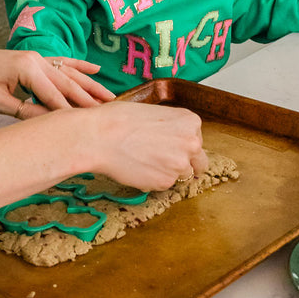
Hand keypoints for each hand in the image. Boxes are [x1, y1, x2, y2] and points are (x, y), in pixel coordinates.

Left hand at [0, 42, 114, 116]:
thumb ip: (25, 111)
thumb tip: (49, 123)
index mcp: (27, 69)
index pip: (55, 96)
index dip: (72, 113)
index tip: (90, 128)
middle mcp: (37, 60)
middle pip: (68, 84)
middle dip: (89, 100)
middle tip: (110, 114)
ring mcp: (38, 57)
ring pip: (69, 73)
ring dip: (90, 86)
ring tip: (110, 97)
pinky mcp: (35, 58)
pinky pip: (62, 62)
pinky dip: (79, 66)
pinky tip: (94, 70)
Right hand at [85, 101, 207, 190]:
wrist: (100, 136)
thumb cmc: (119, 119)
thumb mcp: (153, 112)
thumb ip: (170, 127)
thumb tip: (171, 139)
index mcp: (190, 122)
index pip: (197, 140)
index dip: (182, 145)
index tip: (170, 147)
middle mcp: (192, 143)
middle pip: (199, 162)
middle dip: (185, 164)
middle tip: (165, 162)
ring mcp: (180, 164)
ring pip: (181, 176)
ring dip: (167, 173)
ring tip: (144, 162)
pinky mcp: (165, 182)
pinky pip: (164, 185)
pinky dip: (153, 181)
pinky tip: (137, 168)